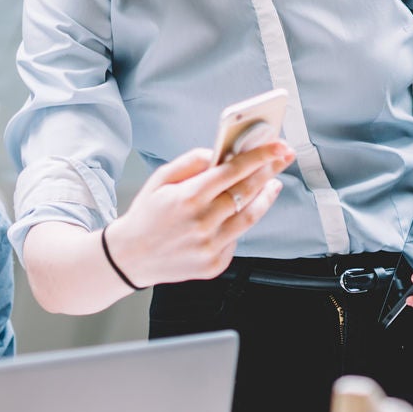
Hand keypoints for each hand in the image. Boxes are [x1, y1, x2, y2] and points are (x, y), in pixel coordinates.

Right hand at [105, 142, 292, 287]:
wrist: (129, 257)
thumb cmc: (146, 215)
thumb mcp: (160, 180)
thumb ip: (191, 162)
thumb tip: (218, 153)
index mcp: (188, 198)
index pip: (232, 171)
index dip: (259, 157)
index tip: (277, 146)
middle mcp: (201, 223)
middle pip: (247, 192)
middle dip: (269, 172)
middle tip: (283, 159)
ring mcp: (209, 247)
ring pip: (250, 218)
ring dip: (265, 198)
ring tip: (272, 183)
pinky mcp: (214, 265)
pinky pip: (236, 239)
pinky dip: (241, 223)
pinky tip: (240, 212)